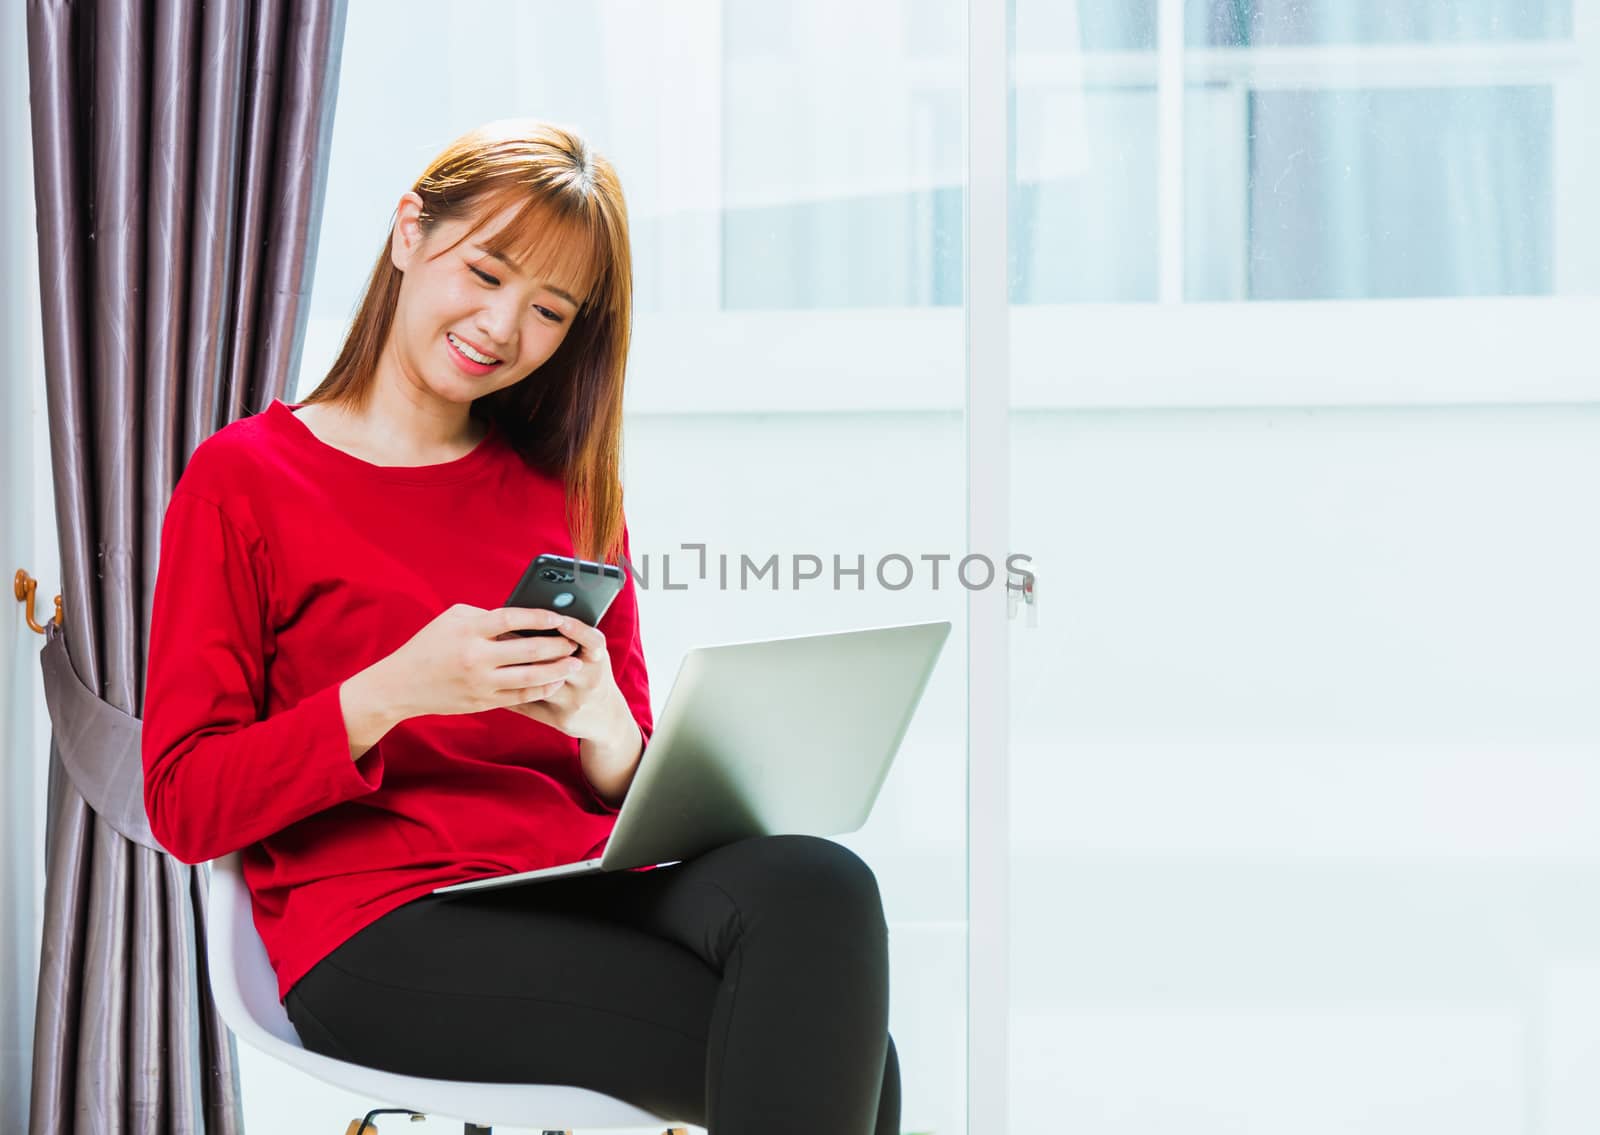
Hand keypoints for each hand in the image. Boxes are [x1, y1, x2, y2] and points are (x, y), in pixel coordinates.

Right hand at [375, 603, 581, 719]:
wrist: (401, 685)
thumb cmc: (429, 645)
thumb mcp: (452, 620)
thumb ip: (485, 616)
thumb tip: (521, 617)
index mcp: (469, 630)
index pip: (512, 618)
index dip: (539, 616)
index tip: (559, 616)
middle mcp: (476, 657)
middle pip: (528, 650)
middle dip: (558, 645)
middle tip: (575, 642)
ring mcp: (480, 682)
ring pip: (530, 677)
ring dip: (557, 670)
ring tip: (574, 663)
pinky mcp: (482, 702)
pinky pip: (520, 697)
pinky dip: (541, 689)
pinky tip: (555, 682)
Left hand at [503, 612, 633, 743]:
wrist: (606, 717)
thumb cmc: (591, 673)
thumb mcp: (592, 655)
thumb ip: (574, 637)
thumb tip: (541, 617)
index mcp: (599, 659)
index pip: (592, 641)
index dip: (576, 630)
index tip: (559, 620)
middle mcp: (590, 681)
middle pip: (560, 662)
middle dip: (533, 647)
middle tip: (507, 633)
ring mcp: (575, 702)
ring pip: (539, 683)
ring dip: (515, 668)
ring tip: (495, 656)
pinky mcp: (561, 719)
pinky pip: (530, 704)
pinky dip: (510, 691)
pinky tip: (494, 681)